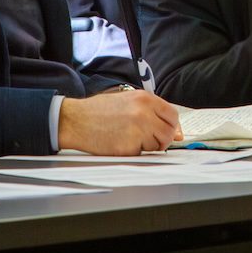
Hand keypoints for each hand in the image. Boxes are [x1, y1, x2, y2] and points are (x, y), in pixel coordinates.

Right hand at [57, 88, 181, 154]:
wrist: (76, 120)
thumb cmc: (99, 111)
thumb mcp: (127, 100)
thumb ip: (151, 111)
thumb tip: (175, 132)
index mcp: (144, 98)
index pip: (173, 115)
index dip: (172, 126)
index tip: (168, 132)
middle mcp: (144, 113)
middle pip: (168, 133)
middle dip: (162, 139)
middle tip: (148, 139)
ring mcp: (137, 130)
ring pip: (157, 145)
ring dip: (148, 146)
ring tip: (130, 138)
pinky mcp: (128, 147)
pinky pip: (141, 154)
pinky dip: (134, 152)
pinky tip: (120, 143)